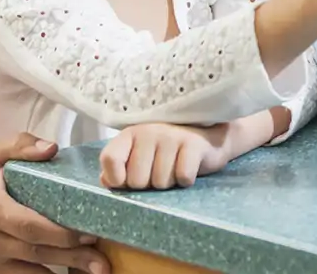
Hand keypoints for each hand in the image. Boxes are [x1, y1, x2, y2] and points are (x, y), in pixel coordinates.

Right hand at [0, 134, 108, 273]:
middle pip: (35, 251)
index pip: (29, 225)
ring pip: (30, 272)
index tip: (90, 233)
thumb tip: (51, 148)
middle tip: (101, 258)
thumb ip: (22, 145)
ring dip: (65, 271)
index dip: (60, 233)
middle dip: (72, 255)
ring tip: (96, 270)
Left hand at [99, 122, 229, 190]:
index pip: (110, 158)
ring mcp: (172, 136)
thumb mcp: (140, 157)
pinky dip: (185, 181)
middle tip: (159, 173)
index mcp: (130, 134)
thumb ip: (118, 169)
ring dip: (169, 184)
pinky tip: (188, 169)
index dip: (116, 179)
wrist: (208, 139)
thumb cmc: (167, 153)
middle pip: (137, 180)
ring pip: (161, 182)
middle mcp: (149, 131)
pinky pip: (183, 176)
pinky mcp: (194, 144)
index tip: (126, 182)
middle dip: (149, 185)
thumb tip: (108, 180)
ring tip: (175, 169)